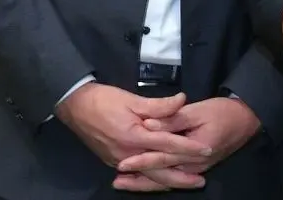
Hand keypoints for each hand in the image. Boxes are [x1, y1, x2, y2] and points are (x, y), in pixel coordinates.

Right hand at [55, 84, 212, 175]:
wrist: (75, 106)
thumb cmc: (105, 100)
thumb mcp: (133, 99)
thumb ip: (159, 105)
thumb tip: (183, 100)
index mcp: (135, 137)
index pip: (168, 145)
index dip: (189, 148)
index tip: (207, 150)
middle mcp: (128, 154)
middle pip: (159, 171)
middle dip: (181, 177)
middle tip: (201, 181)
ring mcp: (119, 161)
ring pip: (147, 176)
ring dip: (167, 181)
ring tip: (185, 182)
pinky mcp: (112, 161)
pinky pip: (136, 175)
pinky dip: (151, 179)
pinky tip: (161, 180)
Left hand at [112, 96, 260, 189]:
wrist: (248, 119)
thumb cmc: (224, 111)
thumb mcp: (199, 110)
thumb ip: (173, 118)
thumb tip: (149, 124)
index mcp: (195, 151)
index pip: (164, 157)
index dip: (143, 159)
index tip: (123, 162)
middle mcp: (195, 166)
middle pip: (163, 175)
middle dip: (139, 179)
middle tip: (116, 180)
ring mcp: (196, 169)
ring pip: (167, 180)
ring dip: (145, 183)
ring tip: (123, 184)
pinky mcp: (196, 167)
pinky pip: (174, 178)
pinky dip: (158, 180)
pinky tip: (144, 180)